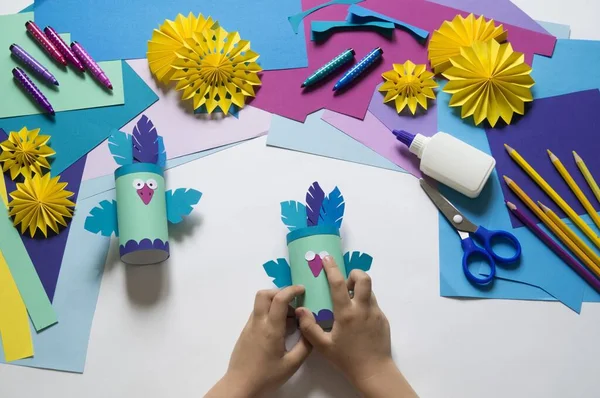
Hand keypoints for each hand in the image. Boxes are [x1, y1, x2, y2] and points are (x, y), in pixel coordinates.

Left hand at [205, 286, 311, 397]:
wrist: (240, 386)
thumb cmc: (266, 377)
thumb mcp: (291, 365)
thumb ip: (305, 346)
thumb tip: (311, 330)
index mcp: (271, 329)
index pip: (279, 299)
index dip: (292, 290)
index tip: (302, 290)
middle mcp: (258, 323)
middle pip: (264, 294)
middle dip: (280, 292)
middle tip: (293, 302)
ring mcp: (249, 327)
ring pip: (260, 304)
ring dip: (274, 303)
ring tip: (289, 319)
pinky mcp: (246, 332)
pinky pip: (258, 314)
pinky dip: (269, 313)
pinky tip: (279, 329)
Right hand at [296, 256, 416, 396]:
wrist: (374, 371)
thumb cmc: (346, 359)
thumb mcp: (323, 346)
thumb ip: (309, 327)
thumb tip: (301, 309)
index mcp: (347, 313)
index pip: (338, 284)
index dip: (331, 268)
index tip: (326, 258)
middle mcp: (363, 309)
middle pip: (364, 278)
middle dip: (353, 274)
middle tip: (344, 284)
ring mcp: (376, 313)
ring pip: (369, 290)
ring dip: (359, 289)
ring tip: (348, 302)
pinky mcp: (383, 319)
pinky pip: (373, 303)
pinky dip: (364, 303)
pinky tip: (356, 319)